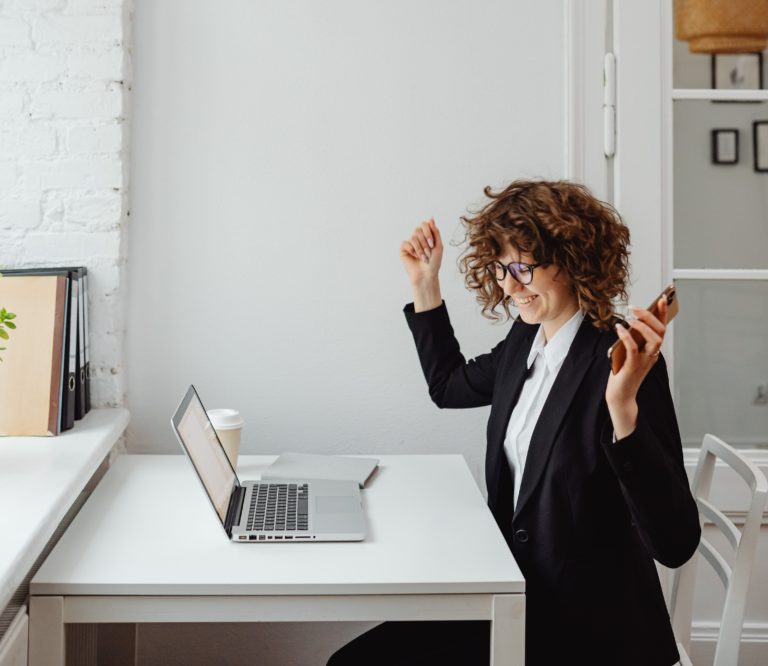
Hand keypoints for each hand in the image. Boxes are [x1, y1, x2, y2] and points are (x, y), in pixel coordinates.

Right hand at [400, 218, 442, 285]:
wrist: (427, 275)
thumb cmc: (434, 262)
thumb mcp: (439, 245)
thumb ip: (435, 231)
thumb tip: (431, 218)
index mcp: (426, 235)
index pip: (424, 224)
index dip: (428, 232)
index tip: (432, 243)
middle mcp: (417, 237)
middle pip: (418, 229)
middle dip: (424, 242)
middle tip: (428, 253)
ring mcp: (410, 242)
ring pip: (413, 237)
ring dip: (420, 249)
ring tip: (423, 258)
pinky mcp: (403, 249)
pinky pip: (406, 243)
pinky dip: (412, 250)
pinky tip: (415, 257)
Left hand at [605, 296, 667, 437]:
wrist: (620, 396)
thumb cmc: (623, 373)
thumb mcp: (629, 353)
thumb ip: (632, 340)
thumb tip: (629, 322)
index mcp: (652, 350)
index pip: (661, 329)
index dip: (663, 313)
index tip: (662, 298)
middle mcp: (652, 355)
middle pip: (660, 332)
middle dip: (650, 316)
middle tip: (635, 307)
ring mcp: (644, 362)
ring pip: (653, 340)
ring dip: (642, 326)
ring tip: (629, 317)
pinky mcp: (632, 367)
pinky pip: (633, 349)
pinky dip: (627, 337)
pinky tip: (619, 328)